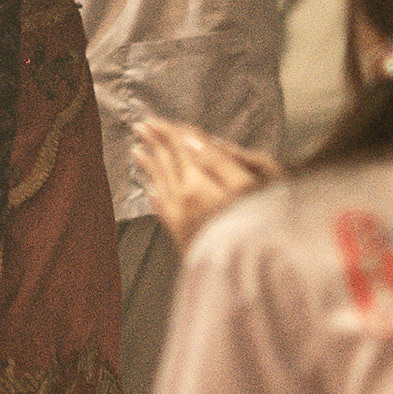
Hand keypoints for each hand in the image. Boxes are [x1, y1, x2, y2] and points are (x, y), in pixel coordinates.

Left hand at [134, 118, 277, 248]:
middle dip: (154, 144)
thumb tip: (194, 140)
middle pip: (166, 164)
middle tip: (140, 127)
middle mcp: (183, 199)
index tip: (155, 120)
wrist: (246, 272)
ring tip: (137, 151)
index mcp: (198, 183)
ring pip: (159, 184)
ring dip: (149, 165)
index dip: (169, 133)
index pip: (180, 149)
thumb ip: (220, 160)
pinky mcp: (182, 237)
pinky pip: (163, 211)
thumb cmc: (255, 225)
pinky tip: (151, 191)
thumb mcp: (248, 184)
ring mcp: (180, 219)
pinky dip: (156, 197)